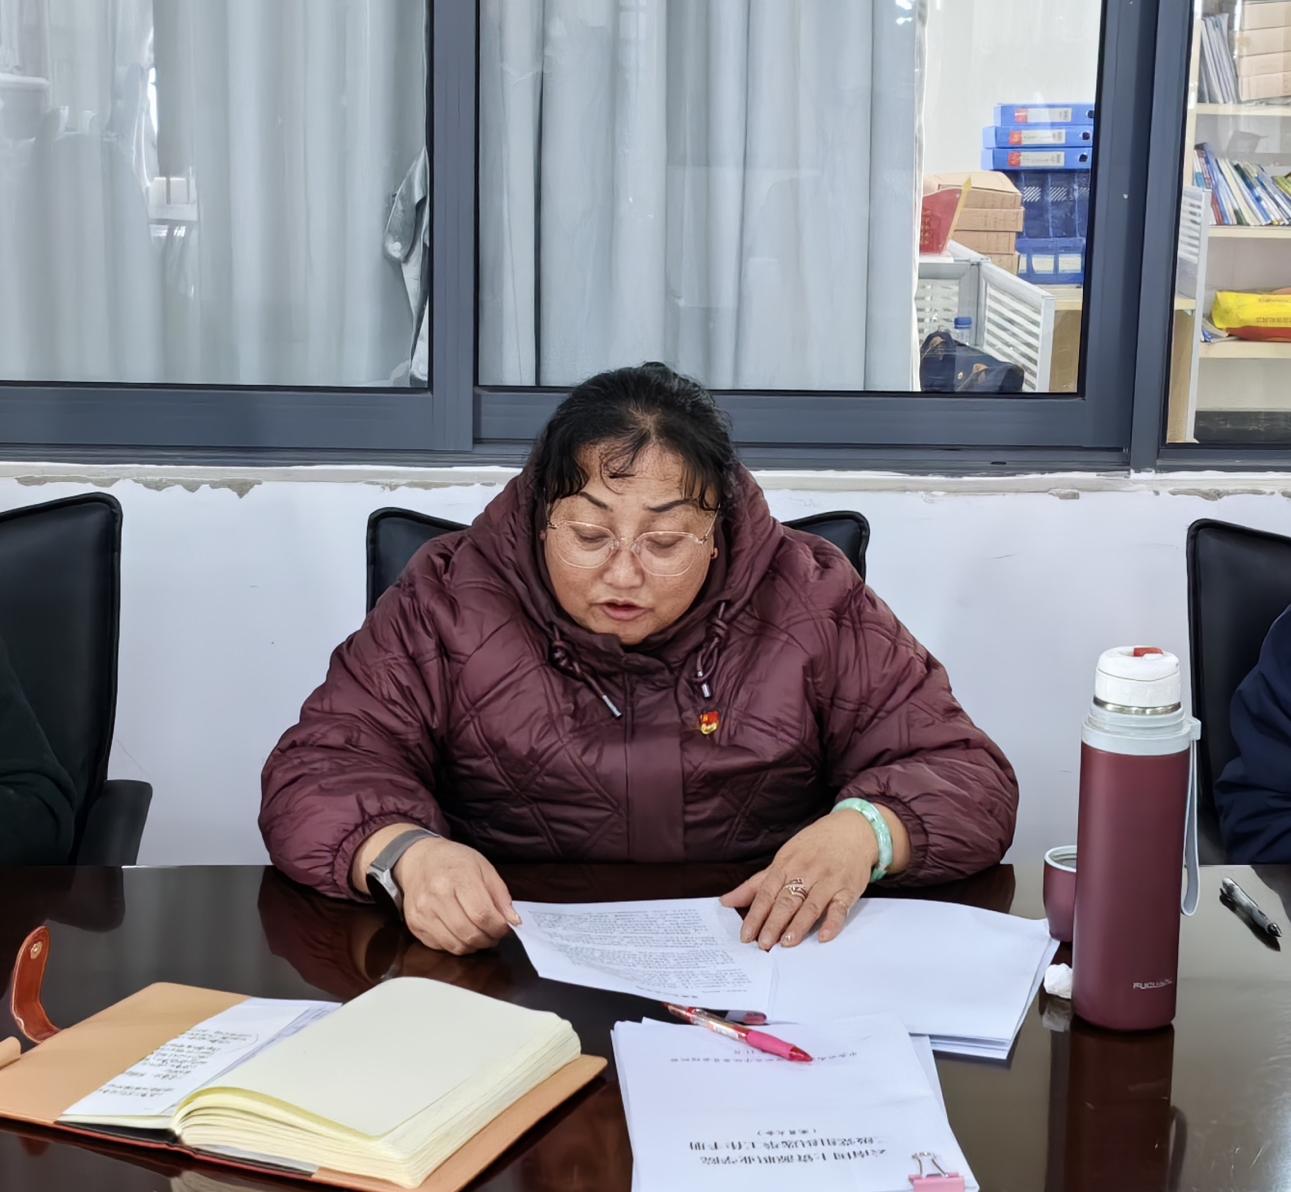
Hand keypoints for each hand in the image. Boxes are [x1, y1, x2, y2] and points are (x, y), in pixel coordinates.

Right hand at [394, 837, 520, 954]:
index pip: (482, 914)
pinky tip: (462, 932)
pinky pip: (441, 947)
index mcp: (457, 878)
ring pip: (456, 945)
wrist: (419, 859)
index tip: (506, 927)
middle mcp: (436, 897)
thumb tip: (513, 921)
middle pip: (469, 933)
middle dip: (489, 939)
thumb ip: (500, 895)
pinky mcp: (414, 925)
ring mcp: (422, 913)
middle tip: (495, 934)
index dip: (499, 927)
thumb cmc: (455, 861)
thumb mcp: (484, 868)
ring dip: (474, 945)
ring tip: (480, 934)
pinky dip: (457, 944)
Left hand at [720, 812, 877, 949]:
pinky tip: (824, 937)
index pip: (766, 893)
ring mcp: (828, 880)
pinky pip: (840, 907)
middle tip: (763, 944)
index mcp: (786, 865)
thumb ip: (756, 883)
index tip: (746, 935)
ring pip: (811, 905)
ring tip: (787, 943)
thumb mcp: (783, 858)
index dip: (755, 914)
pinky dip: (833, 922)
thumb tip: (726, 901)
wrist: (852, 830)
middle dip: (773, 923)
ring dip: (799, 925)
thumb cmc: (813, 846)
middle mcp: (805, 872)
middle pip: (786, 900)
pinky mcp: (848, 888)